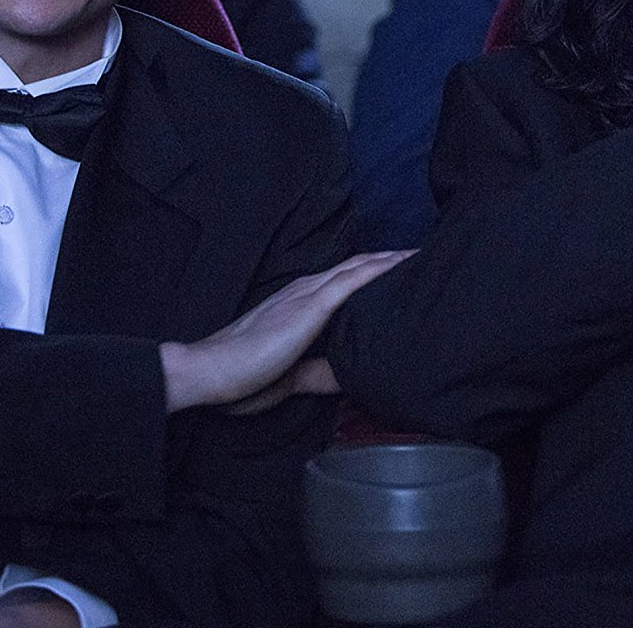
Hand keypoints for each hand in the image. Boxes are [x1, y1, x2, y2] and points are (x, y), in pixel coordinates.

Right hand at [159, 250, 414, 412]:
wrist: (211, 372)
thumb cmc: (241, 376)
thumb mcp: (288, 376)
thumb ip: (315, 373)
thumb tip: (343, 379)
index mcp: (298, 304)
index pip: (343, 281)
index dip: (372, 272)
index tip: (400, 271)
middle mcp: (305, 291)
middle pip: (357, 266)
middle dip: (389, 259)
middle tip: (421, 254)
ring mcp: (307, 296)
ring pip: (358, 268)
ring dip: (390, 259)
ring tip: (420, 254)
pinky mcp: (310, 308)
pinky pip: (352, 281)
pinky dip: (379, 270)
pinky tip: (401, 264)